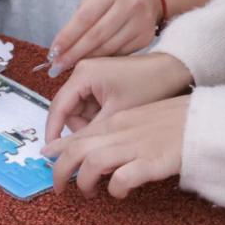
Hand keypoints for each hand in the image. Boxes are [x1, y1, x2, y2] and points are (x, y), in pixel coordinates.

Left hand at [42, 95, 189, 198]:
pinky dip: (115, 188)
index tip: (47, 158)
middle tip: (59, 187)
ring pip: (92, 162)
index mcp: (117, 121)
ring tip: (87, 193)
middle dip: (61, 170)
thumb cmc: (174, 121)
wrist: (206, 119)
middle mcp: (121, 131)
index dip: (59, 149)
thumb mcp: (138, 119)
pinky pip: (122, 178)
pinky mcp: (153, 162)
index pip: (79, 134)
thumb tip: (93, 149)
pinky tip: (119, 193)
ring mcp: (136, 146)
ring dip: (84, 181)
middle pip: (77, 150)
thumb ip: (114, 132)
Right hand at [44, 53, 192, 142]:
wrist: (171, 70)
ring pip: (79, 109)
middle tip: (98, 142)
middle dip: (80, 128)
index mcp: (82, 75)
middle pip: (68, 109)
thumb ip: (93, 132)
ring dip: (90, 123)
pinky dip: (98, 116)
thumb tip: (76, 151)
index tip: (52, 153)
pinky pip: (90, 104)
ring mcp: (90, 75)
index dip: (54, 131)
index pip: (58, 107)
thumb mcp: (117, 114)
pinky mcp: (99, 80)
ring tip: (111, 129)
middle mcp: (82, 72)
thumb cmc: (148, 86)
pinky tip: (113, 122)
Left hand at [45, 0, 161, 76]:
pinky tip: (90, 64)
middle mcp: (130, 5)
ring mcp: (141, 22)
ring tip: (69, 67)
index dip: (67, 37)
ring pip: (108, 48)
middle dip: (73, 53)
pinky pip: (119, 54)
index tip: (53, 52)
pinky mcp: (146, 38)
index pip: (84, 17)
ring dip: (86, 60)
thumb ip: (82, 14)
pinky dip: (102, 61)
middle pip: (96, 36)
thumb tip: (64, 45)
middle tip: (57, 66)